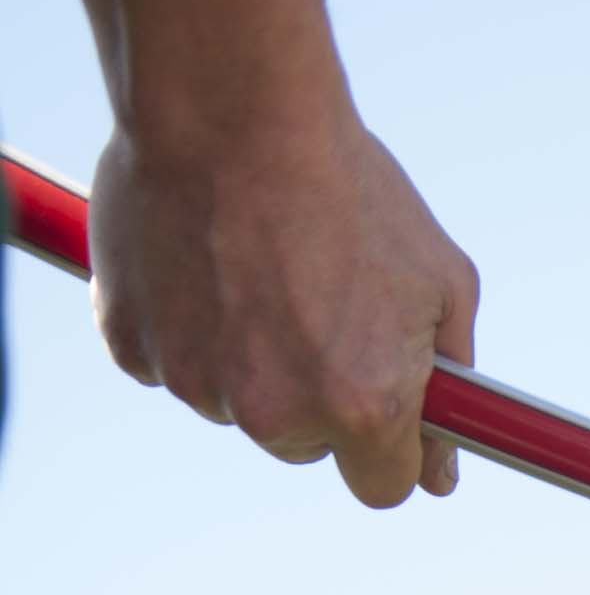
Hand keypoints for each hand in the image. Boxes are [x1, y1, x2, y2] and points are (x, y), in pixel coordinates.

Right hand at [90, 91, 476, 508]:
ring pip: (233, 401)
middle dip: (315, 395)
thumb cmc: (349, 187)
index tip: (387, 419)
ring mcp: (198, 383)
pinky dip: (185, 323)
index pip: (381, 487)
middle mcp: (277, 413)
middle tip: (314, 305)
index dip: (389, 452)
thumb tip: (442, 470)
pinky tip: (203, 257)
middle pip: (303, 445)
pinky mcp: (133, 346)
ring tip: (256, 263)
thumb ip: (452, 384)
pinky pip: (170, 359)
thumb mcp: (440, 279)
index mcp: (362, 407)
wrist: (234, 107)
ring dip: (247, 354)